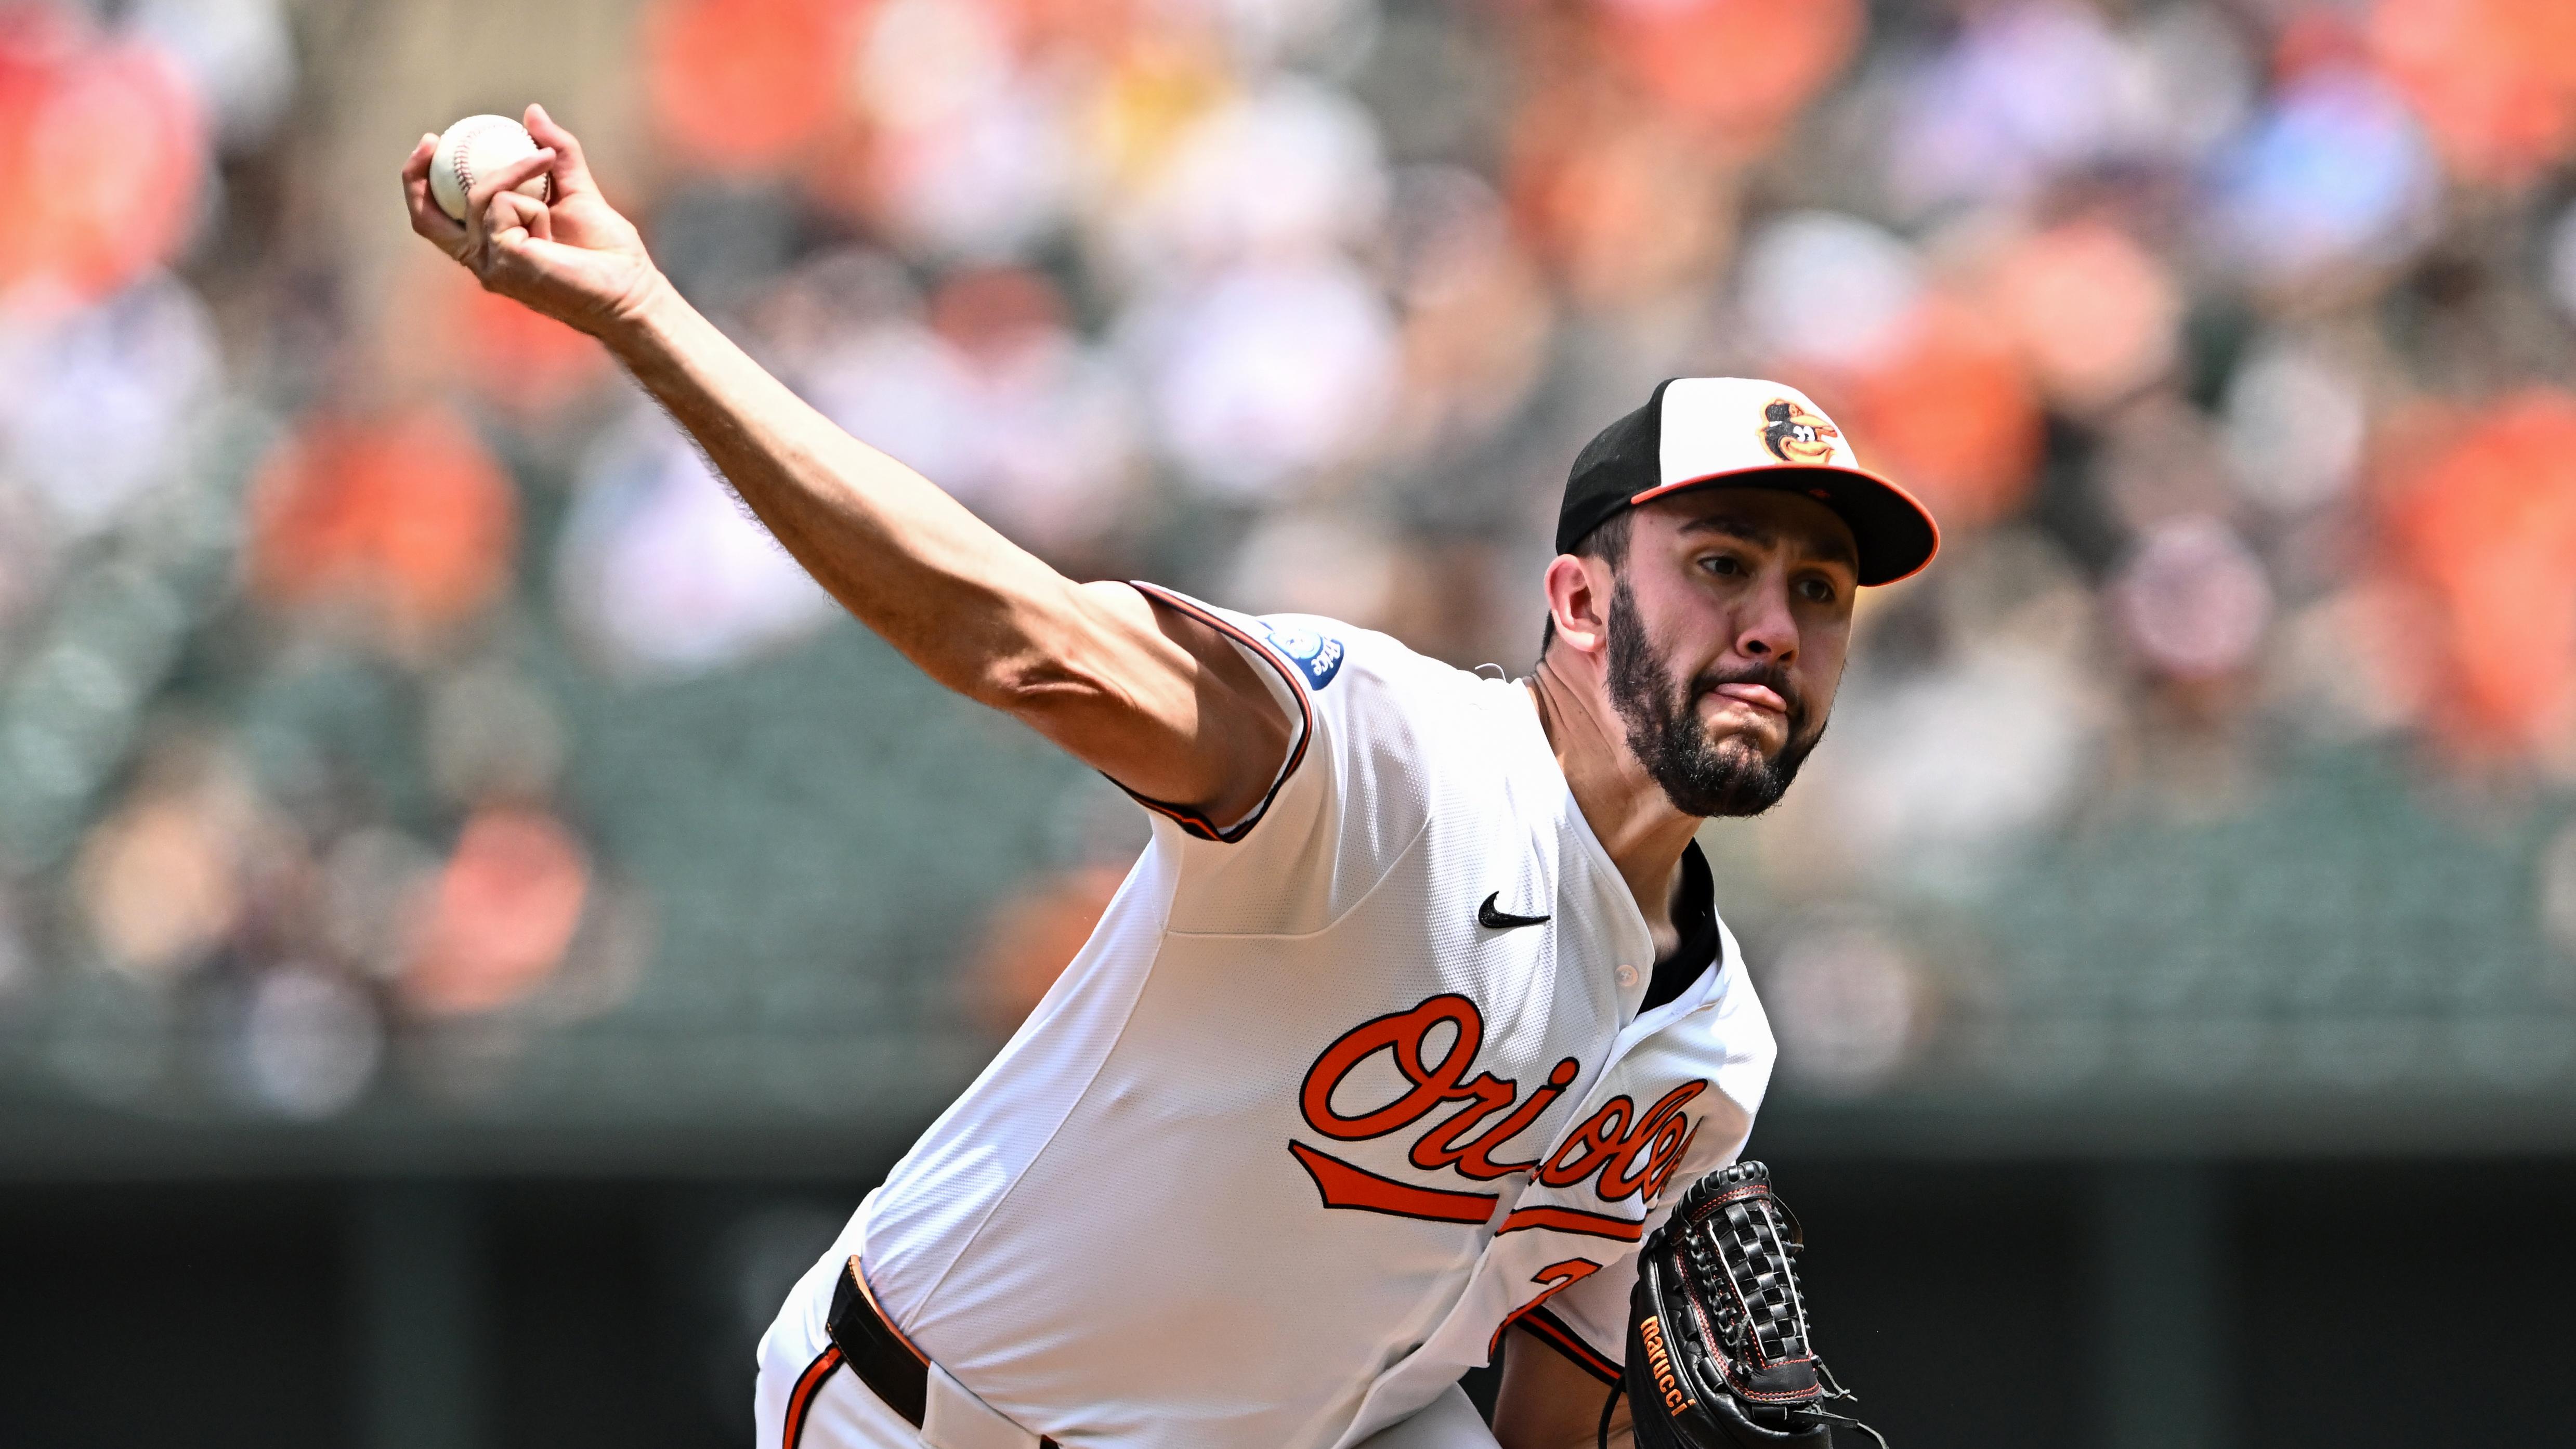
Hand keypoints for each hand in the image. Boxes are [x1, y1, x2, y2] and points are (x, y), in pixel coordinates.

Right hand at [402, 103, 665, 341]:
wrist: (632, 289)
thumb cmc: (607, 253)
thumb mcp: (577, 192)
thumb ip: (557, 154)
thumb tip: (531, 113)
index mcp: (490, 248)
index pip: (435, 219)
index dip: (419, 182)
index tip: (433, 141)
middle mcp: (482, 262)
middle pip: (425, 219)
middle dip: (415, 175)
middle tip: (433, 139)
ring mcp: (491, 266)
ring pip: (480, 198)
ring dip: (517, 172)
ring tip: (548, 163)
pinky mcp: (505, 262)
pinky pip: (505, 204)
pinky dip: (532, 198)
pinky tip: (554, 215)